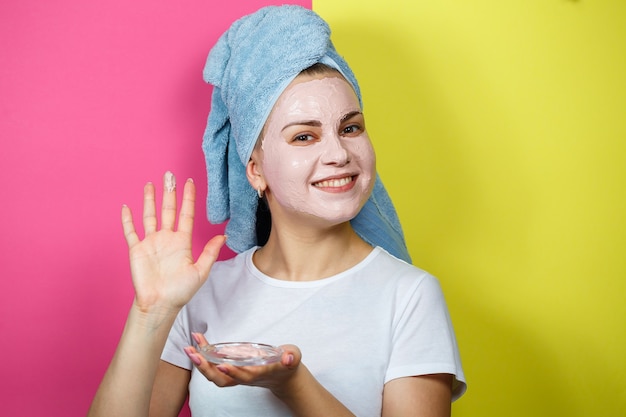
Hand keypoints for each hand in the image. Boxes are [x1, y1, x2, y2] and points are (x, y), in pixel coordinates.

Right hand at [121, 172, 225, 314]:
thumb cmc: (181, 291)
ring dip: (149, 200)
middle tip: (169, 175)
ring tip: (150, 184)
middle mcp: (167, 238)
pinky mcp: (137, 250)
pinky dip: (128, 219)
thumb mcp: (201, 271)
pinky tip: (126, 206)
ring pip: (150, 215)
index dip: (188, 198)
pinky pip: (131, 231)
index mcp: (182, 242)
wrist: (161, 304)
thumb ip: (210, 252)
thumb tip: (224, 236)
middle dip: (169, 192)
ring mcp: (151, 242)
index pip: (186, 214)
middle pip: (168, 210)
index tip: (190, 182)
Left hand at [184, 333, 301, 393]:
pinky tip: (198, 343)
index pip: (244, 376)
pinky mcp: (232, 369)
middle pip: (223, 380)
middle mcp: (245, 377)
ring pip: (215, 376)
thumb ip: (291, 357)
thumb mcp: (293, 357)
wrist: (283, 376)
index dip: (233, 372)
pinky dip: (205, 356)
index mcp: (259, 374)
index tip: (222, 364)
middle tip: (195, 355)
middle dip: (207, 369)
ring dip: (201, 364)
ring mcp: (237, 375)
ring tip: (190, 348)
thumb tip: (288, 357)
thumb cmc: (287, 364)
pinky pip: (215, 366)